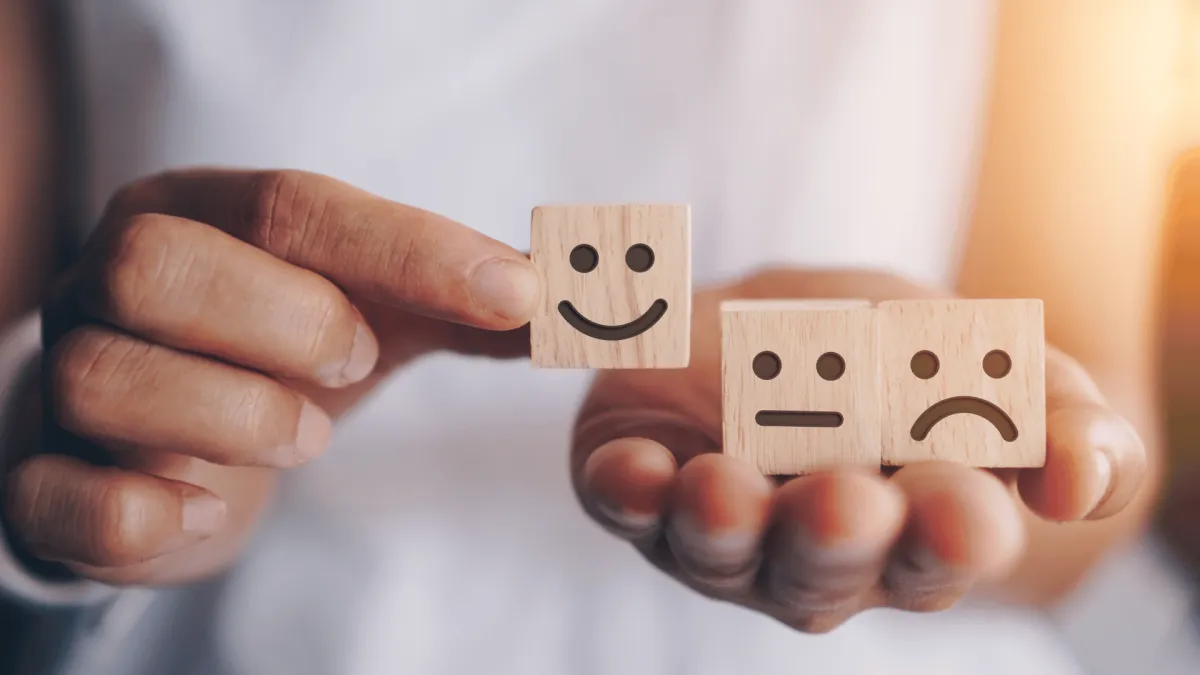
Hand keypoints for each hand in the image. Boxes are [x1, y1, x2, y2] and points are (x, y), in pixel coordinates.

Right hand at [2, 169, 537, 584]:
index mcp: (197, 215)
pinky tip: (207, 508)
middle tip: (354, 365)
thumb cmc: (280, 354)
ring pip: (105, 375)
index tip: (514, 296)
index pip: (289, 204)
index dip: (406, 249)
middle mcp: (110, 281)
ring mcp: (66, 378)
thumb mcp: (376, 309)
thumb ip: (468, 302)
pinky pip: (57, 494)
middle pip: (159, 264)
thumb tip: (573, 295)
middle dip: (284, 319)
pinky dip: (143, 511)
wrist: (170, 437)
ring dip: (233, 414)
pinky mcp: (46, 480)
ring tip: (302, 437)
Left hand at [571, 268, 1146, 631]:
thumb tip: (1081, 481)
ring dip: (721, 522)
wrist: (790, 317)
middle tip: (847, 502)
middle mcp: (814, 551)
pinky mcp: (642, 488)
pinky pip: (625, 500)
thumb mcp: (992, 364)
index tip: (963, 502)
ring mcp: (722, 529)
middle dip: (834, 537)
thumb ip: (1055, 419)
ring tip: (724, 486)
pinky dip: (625, 488)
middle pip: (824, 567)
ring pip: (721, 548)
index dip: (952, 532)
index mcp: (914, 531)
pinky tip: (631, 468)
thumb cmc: (902, 356)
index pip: (943, 550)